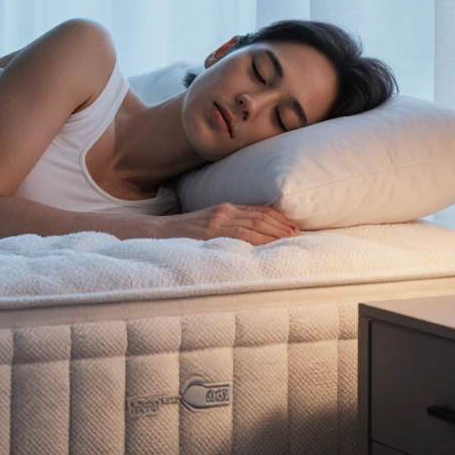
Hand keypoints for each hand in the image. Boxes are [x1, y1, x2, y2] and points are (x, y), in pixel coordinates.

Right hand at [159, 203, 300, 244]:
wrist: (158, 232)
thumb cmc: (184, 233)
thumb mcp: (208, 224)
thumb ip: (227, 227)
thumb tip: (251, 239)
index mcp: (225, 208)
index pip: (258, 210)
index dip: (278, 218)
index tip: (292, 227)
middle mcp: (224, 211)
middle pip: (261, 216)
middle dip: (281, 225)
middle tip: (296, 235)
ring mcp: (217, 221)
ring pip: (254, 225)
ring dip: (275, 233)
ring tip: (289, 240)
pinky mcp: (211, 232)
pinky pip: (240, 235)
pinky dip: (258, 240)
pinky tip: (269, 246)